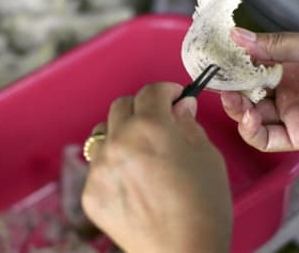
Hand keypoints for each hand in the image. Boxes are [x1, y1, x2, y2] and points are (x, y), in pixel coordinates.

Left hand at [82, 83, 231, 252]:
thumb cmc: (203, 208)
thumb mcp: (208, 158)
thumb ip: (188, 124)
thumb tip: (180, 106)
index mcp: (150, 127)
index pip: (151, 91)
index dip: (166, 90)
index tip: (173, 97)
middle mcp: (119, 142)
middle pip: (121, 106)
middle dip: (141, 108)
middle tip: (157, 122)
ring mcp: (100, 167)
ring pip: (102, 134)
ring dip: (119, 134)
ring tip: (138, 153)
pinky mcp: (90, 191)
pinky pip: (97, 166)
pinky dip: (112, 166)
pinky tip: (131, 183)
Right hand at [221, 28, 298, 151]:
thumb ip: (274, 44)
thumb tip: (235, 35)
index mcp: (287, 68)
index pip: (249, 69)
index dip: (230, 67)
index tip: (213, 61)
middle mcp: (285, 92)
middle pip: (246, 94)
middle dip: (228, 89)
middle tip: (217, 82)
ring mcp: (290, 115)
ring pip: (251, 118)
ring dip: (236, 110)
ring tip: (232, 98)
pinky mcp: (298, 136)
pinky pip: (266, 139)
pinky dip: (251, 131)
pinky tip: (247, 117)